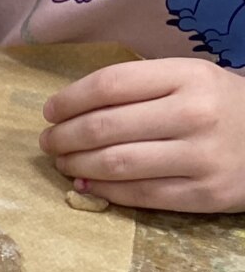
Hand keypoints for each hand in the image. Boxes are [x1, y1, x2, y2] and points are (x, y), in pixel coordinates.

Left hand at [42, 59, 244, 210]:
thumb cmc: (222, 106)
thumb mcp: (192, 81)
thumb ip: (140, 90)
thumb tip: (72, 112)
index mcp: (188, 76)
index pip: (109, 85)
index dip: (69, 100)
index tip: (50, 112)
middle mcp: (194, 114)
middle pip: (103, 127)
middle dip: (63, 137)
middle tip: (49, 142)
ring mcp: (200, 156)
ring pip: (114, 164)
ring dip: (76, 166)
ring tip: (63, 163)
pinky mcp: (203, 194)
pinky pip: (138, 195)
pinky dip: (103, 191)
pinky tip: (86, 185)